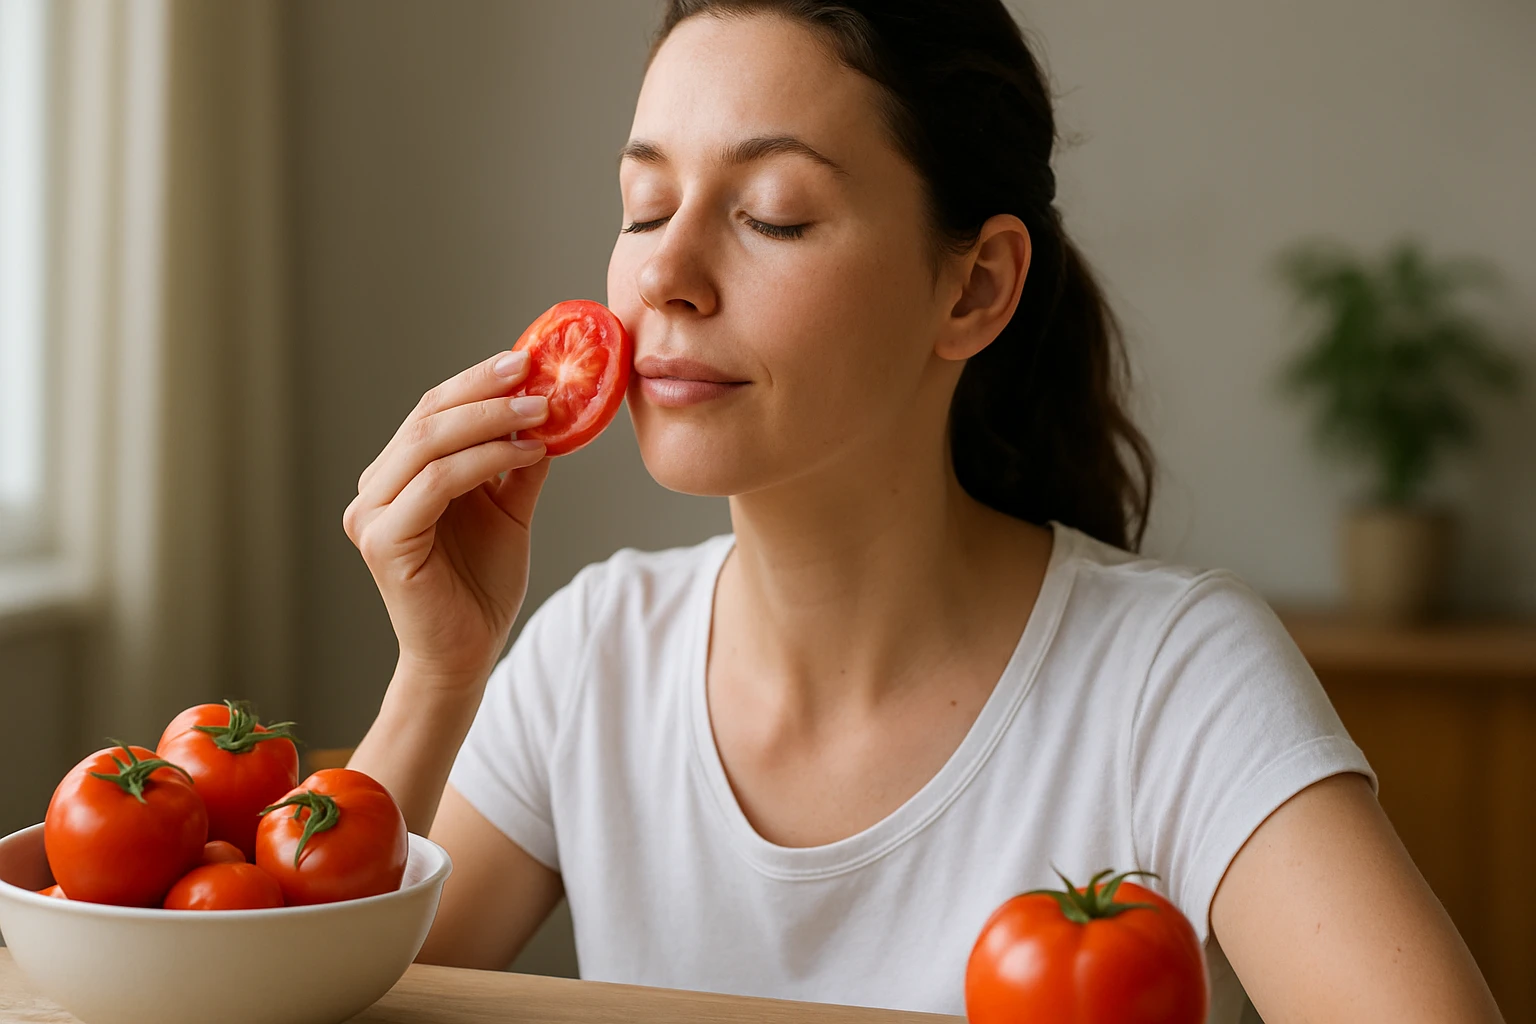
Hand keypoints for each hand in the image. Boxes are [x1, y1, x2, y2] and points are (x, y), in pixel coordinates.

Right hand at [343, 350, 551, 690]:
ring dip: (490, 420)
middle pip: (427, 417)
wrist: (467, 655)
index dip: (476, 381)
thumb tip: (551, 412)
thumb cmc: (481, 586)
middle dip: (483, 388)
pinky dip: (485, 460)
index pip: (432, 411)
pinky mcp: (384, 542)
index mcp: (397, 476)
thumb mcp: (508, 511)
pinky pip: (437, 484)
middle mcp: (375, 490)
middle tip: (533, 370)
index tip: (526, 358)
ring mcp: (372, 515)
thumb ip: (518, 465)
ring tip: (541, 411)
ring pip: (430, 444)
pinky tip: (527, 453)